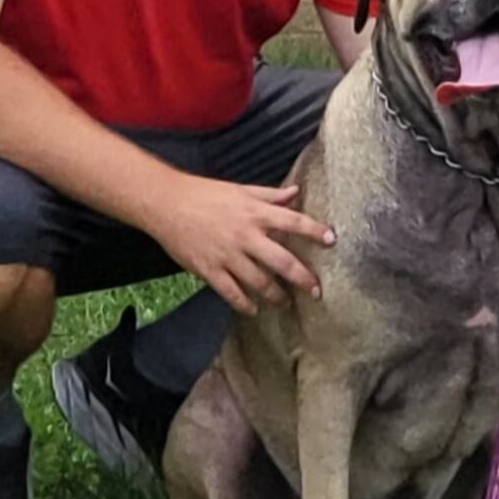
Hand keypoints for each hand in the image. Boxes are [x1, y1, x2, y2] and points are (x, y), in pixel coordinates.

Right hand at [149, 174, 336, 315]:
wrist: (166, 204)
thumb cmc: (204, 193)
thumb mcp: (240, 189)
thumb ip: (270, 195)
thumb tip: (296, 193)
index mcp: (254, 212)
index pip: (293, 221)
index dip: (314, 231)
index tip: (332, 240)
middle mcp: (245, 235)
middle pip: (282, 261)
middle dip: (303, 278)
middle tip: (317, 291)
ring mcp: (228, 255)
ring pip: (260, 281)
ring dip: (276, 295)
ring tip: (286, 303)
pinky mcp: (210, 270)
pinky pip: (232, 293)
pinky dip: (245, 304)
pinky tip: (254, 308)